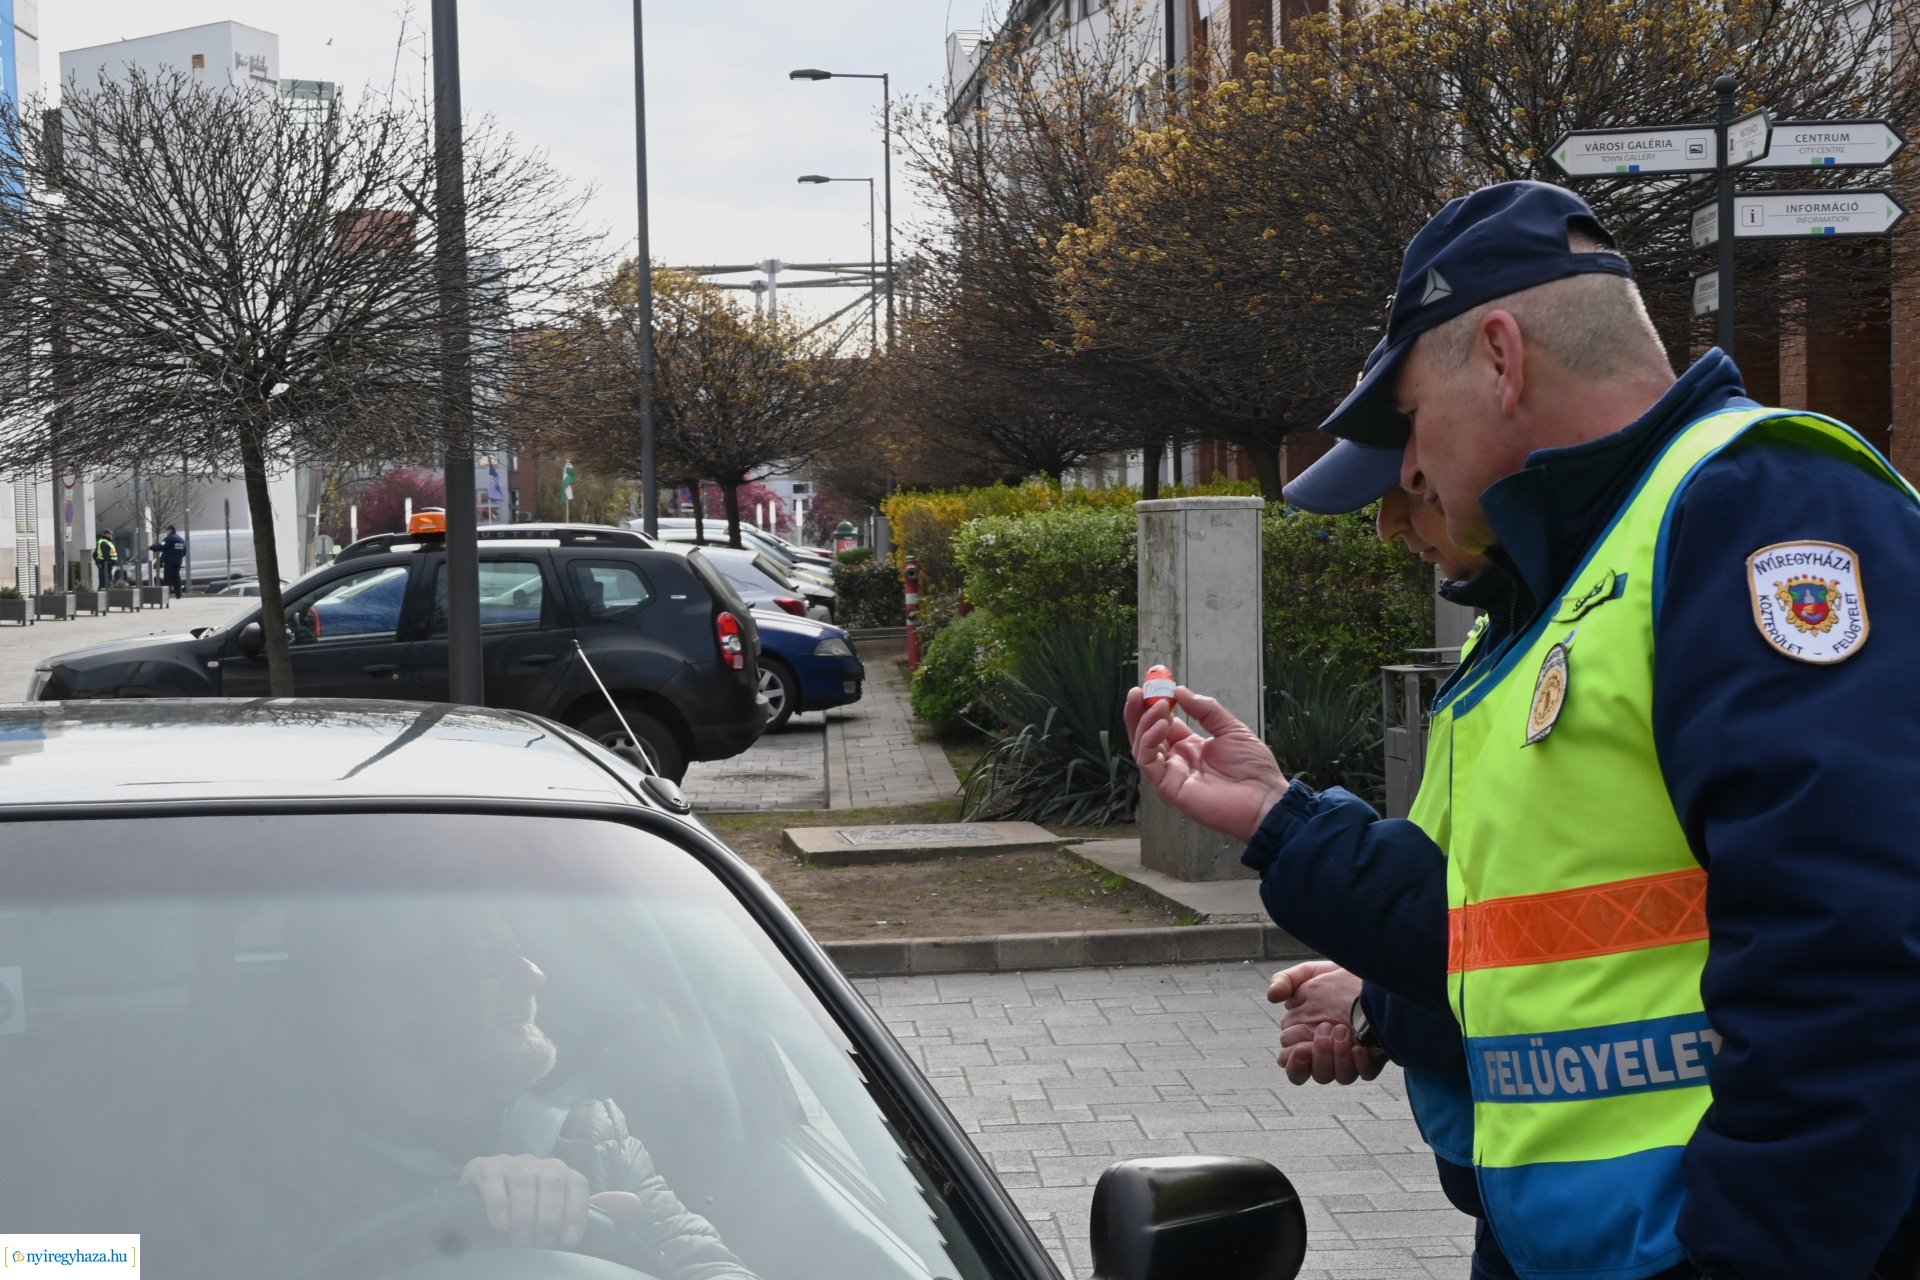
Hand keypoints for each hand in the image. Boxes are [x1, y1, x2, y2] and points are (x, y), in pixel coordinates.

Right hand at [459, 1154, 589, 1248]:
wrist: (473, 1195)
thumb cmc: (513, 1210)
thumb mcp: (539, 1212)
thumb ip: (559, 1217)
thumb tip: (572, 1237)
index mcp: (556, 1171)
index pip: (576, 1183)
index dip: (575, 1211)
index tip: (568, 1240)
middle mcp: (536, 1163)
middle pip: (552, 1182)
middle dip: (548, 1219)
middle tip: (538, 1246)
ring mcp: (510, 1162)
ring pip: (525, 1180)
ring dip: (525, 1215)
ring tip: (520, 1241)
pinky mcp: (484, 1167)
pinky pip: (494, 1180)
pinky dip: (499, 1204)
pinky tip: (501, 1224)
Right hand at [1125, 685, 1288, 843]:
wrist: (1264, 798)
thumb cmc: (1254, 768)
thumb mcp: (1231, 729)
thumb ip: (1206, 710)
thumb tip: (1180, 691)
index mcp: (1190, 746)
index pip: (1163, 723)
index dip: (1156, 704)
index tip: (1154, 684)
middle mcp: (1177, 759)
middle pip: (1146, 734)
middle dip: (1138, 712)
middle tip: (1137, 691)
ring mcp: (1172, 774)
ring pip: (1142, 746)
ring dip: (1144, 723)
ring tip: (1158, 706)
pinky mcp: (1169, 787)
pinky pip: (1148, 763)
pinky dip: (1148, 742)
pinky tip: (1162, 725)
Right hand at [1267, 961, 1382, 1084]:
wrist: (1376, 977)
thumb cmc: (1341, 977)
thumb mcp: (1310, 972)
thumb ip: (1285, 980)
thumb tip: (1271, 997)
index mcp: (1306, 1038)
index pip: (1291, 1064)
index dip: (1294, 1062)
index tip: (1301, 1048)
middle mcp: (1328, 1054)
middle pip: (1315, 1074)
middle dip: (1319, 1055)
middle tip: (1325, 1029)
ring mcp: (1350, 1058)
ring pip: (1338, 1077)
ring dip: (1338, 1057)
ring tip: (1343, 1031)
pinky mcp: (1372, 1059)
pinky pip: (1364, 1074)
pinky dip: (1360, 1063)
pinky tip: (1360, 1046)